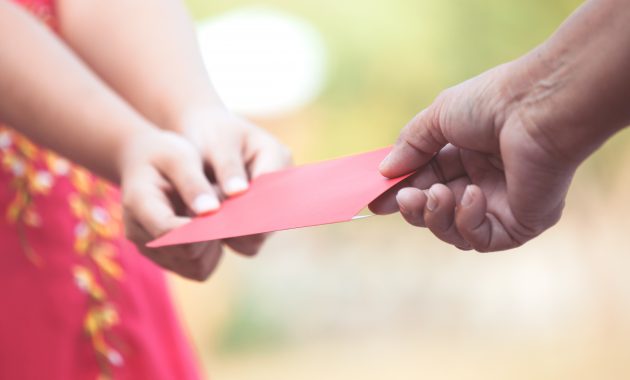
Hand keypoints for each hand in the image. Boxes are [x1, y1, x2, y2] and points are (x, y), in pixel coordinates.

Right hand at [120, 129, 224, 280]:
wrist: (144, 164)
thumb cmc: (164, 156)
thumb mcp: (179, 157)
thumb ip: (194, 183)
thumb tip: (211, 212)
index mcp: (139, 205)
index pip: (171, 232)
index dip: (202, 227)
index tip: (222, 211)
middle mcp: (140, 236)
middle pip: (190, 255)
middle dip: (213, 235)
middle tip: (222, 209)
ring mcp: (152, 252)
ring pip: (198, 268)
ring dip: (215, 247)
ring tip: (214, 217)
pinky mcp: (167, 260)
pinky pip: (199, 270)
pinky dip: (212, 253)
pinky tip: (211, 228)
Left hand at [178, 107, 291, 255]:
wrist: (201, 136)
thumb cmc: (209, 133)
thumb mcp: (217, 143)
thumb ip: (228, 167)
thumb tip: (238, 193)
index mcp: (277, 156)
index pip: (274, 191)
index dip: (254, 209)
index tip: (225, 218)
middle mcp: (281, 184)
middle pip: (271, 220)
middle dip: (242, 227)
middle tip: (210, 230)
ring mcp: (270, 204)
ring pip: (258, 236)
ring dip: (234, 237)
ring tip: (207, 229)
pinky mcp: (255, 220)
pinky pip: (246, 241)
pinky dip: (228, 239)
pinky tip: (208, 232)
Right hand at [369, 62, 582, 251]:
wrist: (536, 107)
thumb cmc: (491, 103)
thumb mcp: (437, 118)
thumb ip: (410, 146)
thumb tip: (384, 172)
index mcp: (467, 156)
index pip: (426, 183)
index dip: (401, 192)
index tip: (376, 200)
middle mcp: (484, 182)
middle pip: (436, 212)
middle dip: (415, 208)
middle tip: (403, 198)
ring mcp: (502, 205)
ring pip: (455, 233)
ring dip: (437, 217)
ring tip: (438, 194)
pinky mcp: (520, 223)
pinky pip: (482, 240)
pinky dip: (468, 221)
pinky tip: (473, 194)